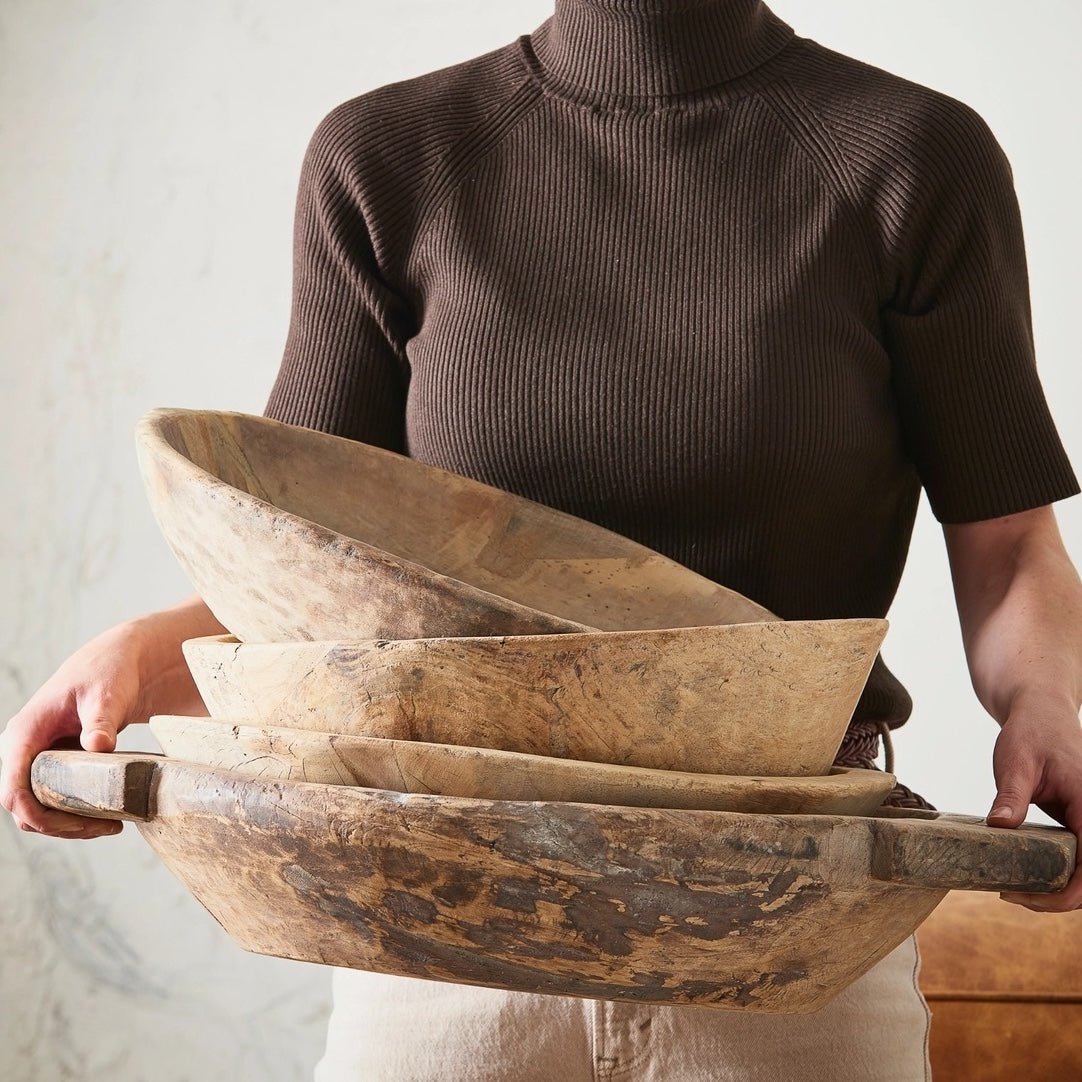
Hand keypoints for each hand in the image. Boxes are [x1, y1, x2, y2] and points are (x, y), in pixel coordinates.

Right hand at [0, 623, 144, 837]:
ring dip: (69, 824)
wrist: (116, 663)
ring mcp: (35, 757)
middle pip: (24, 805)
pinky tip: (107, 814)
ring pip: (37, 806)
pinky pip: (53, 797)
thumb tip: (98, 746)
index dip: (35, 814)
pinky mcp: (53, 763)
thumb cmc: (108, 672)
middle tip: (108, 828)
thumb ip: (101, 720)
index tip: (72, 825)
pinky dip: (75, 812)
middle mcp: (23, 748)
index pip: (13, 788)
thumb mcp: (107, 694)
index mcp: (25, 732)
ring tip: (112, 826)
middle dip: (60, 825)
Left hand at [986, 696, 1081, 911]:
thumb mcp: (1016, 761)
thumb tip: (999, 827)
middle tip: (1012, 895)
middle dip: (1058, 897)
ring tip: (1015, 889)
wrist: (1041, 713)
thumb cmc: (1031, 732)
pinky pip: (1078, 859)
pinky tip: (1024, 873)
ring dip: (1059, 888)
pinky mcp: (1080, 824)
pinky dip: (1057, 873)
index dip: (1068, 891)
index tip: (1030, 897)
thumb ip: (1011, 796)